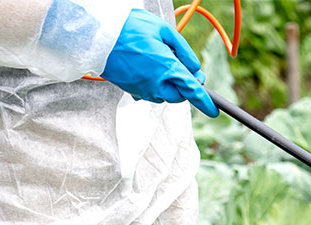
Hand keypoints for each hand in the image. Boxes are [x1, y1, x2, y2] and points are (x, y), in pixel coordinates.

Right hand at [100, 9, 219, 117]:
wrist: (97, 35)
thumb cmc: (130, 28)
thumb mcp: (163, 30)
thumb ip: (183, 50)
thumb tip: (194, 68)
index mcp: (167, 68)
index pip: (193, 90)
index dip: (205, 102)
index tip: (213, 111)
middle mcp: (155, 84)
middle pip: (179, 96)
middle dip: (185, 86)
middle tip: (185, 68)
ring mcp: (141, 89)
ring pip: (164, 95)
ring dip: (169, 84)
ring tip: (160, 61)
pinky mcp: (130, 90)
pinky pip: (149, 93)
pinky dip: (154, 84)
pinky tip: (148, 67)